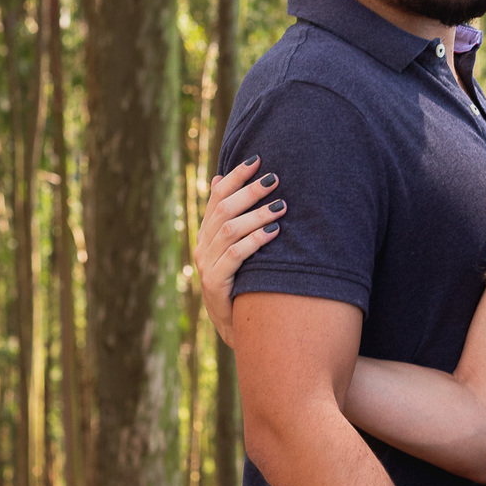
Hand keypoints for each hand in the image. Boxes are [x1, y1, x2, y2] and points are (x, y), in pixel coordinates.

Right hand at [195, 156, 287, 345]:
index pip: (217, 196)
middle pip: (223, 210)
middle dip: (250, 191)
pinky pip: (234, 256)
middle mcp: (203, 246)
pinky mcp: (215, 284)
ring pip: (229, 230)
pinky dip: (254, 241)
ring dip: (257, 215)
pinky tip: (274, 232)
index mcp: (207, 233)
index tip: (258, 158)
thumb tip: (221, 177)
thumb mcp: (237, 248)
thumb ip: (232, 217)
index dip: (236, 176)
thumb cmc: (245, 282)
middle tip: (275, 178)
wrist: (238, 327)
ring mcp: (207, 266)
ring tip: (282, 206)